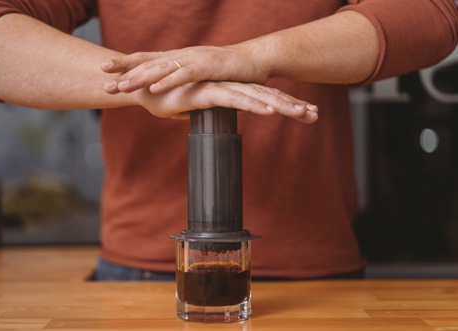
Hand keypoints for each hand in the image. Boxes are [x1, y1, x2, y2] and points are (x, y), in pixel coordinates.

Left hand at [101, 44, 269, 94]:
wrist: (254, 61)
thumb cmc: (225, 72)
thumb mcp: (197, 76)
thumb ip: (180, 83)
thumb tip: (163, 92)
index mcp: (177, 58)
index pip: (146, 59)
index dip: (125, 64)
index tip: (104, 71)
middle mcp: (181, 55)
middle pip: (148, 63)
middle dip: (125, 72)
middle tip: (104, 82)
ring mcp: (194, 59)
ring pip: (162, 68)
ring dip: (141, 78)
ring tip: (122, 87)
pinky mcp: (208, 66)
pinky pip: (185, 75)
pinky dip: (169, 81)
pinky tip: (154, 89)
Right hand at [126, 81, 317, 122]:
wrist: (143, 89)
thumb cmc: (170, 99)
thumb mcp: (198, 109)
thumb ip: (214, 110)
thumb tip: (222, 117)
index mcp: (230, 91)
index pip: (263, 98)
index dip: (285, 105)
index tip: (305, 115)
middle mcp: (228, 87)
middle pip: (267, 96)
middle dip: (292, 105)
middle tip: (314, 115)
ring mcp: (218, 88)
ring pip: (255, 97)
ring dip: (280, 106)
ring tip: (302, 114)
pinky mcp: (205, 93)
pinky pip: (233, 100)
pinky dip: (252, 105)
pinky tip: (269, 111)